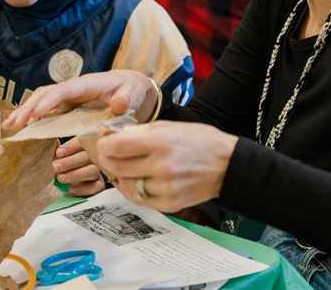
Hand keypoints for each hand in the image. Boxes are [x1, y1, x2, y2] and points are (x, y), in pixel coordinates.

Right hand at [3, 70, 156, 128]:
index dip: (49, 101)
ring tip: (9, 127)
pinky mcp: (66, 105)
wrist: (130, 87)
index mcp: (88, 84)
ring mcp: (68, 96)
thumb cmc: (131, 90)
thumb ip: (126, 98)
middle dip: (29, 107)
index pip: (64, 90)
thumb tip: (118, 104)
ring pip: (41, 100)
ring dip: (25, 112)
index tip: (36, 114)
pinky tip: (20, 128)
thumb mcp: (133, 93)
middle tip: (14, 124)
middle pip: (46, 93)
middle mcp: (73, 88)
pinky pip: (46, 110)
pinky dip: (31, 118)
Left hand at [53, 137, 104, 196]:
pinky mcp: (99, 186)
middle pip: (87, 156)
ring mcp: (98, 173)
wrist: (71, 189)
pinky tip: (71, 190)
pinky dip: (83, 189)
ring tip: (61, 178)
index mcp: (84, 149)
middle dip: (70, 161)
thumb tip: (55, 141)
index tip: (58, 153)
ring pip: (92, 170)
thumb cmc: (65, 170)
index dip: (71, 146)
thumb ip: (58, 153)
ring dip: (75, 174)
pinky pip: (96, 186)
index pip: (82, 143)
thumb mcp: (59, 161)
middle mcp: (93, 159)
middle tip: (55, 167)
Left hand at [97, 121, 237, 212]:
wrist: (228, 165)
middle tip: (106, 156)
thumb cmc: (200, 140)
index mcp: (162, 142)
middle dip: (106, 161)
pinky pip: (139, 200)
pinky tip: (133, 181)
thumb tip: (110, 134)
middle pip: (118, 168)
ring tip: (121, 168)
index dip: (104, 145)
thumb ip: (140, 132)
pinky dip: (131, 191)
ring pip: (126, 187)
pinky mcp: (170, 203)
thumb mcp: (170, 126)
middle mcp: (163, 166)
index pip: (118, 147)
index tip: (103, 143)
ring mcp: (167, 187)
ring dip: (118, 177)